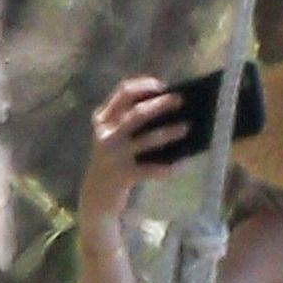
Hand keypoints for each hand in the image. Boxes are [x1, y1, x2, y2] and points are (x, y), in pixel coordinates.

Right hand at [78, 77, 187, 219]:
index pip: (123, 93)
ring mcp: (114, 156)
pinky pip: (150, 169)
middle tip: (180, 100)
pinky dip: (167, 166)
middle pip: (136, 113)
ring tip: (186, 127)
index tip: (163, 86)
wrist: (95, 197)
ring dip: (168, 132)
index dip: (144, 86)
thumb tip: (168, 108)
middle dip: (160, 104)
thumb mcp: (113, 137)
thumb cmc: (113, 161)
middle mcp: (105, 134)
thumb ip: (129, 122)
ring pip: (146, 139)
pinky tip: (182, 163)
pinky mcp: (123, 176)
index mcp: (102, 119)